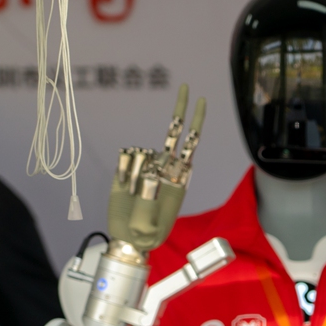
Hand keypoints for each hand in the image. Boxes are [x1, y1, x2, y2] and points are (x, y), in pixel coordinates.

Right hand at [106, 83, 206, 250]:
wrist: (128, 238)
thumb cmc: (145, 235)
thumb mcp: (149, 227)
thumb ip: (149, 201)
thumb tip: (149, 172)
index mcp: (178, 178)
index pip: (190, 144)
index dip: (195, 123)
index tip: (201, 101)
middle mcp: (164, 168)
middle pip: (173, 133)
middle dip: (181, 110)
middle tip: (186, 87)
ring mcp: (145, 166)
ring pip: (141, 153)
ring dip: (135, 174)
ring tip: (133, 197)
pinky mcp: (126, 167)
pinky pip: (125, 158)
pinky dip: (123, 174)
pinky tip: (125, 191)